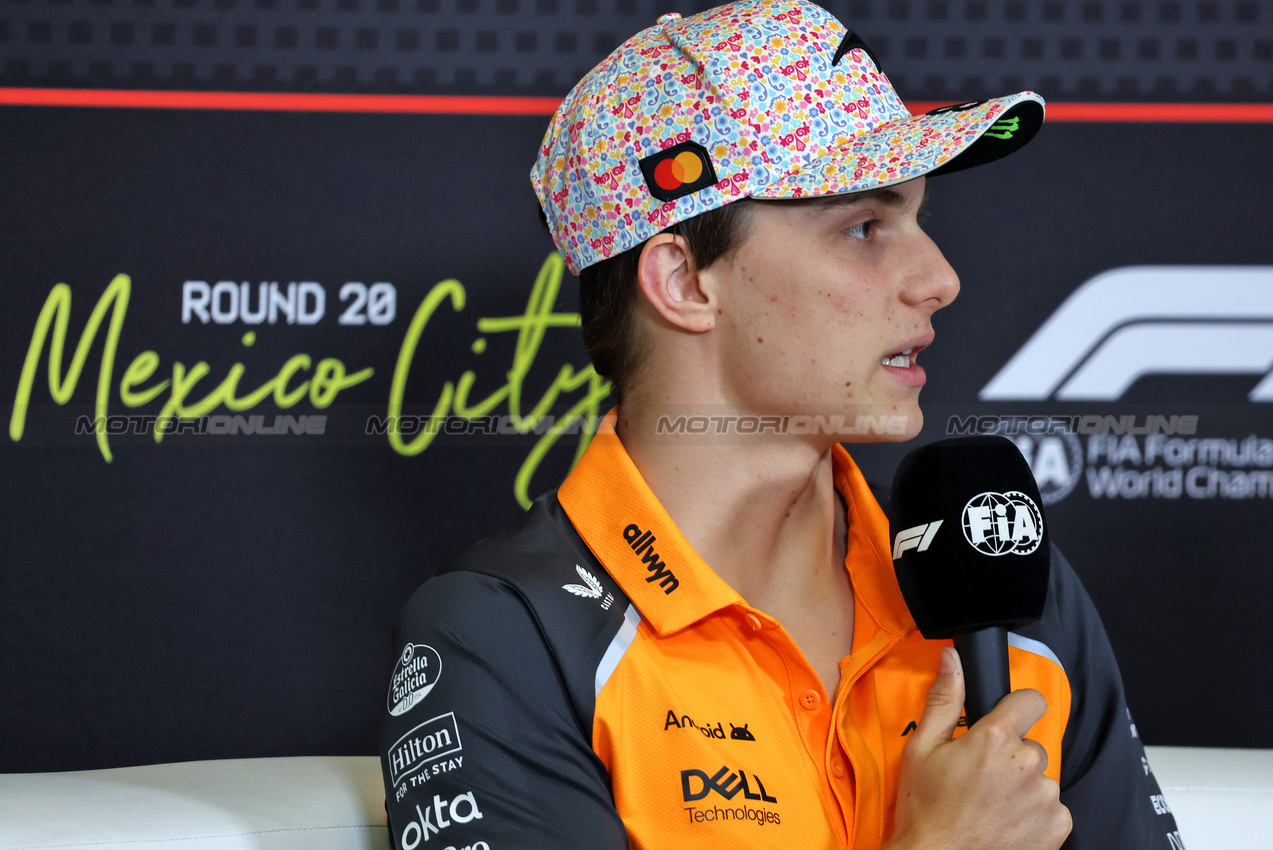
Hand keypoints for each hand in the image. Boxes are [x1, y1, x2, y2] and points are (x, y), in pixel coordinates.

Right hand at [887, 647, 1071, 849]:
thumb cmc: (926, 811)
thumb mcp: (922, 749)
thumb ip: (944, 699)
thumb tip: (953, 661)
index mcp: (994, 739)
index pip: (1031, 700)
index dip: (1018, 707)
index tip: (1008, 720)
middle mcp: (1026, 764)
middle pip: (1030, 745)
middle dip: (1010, 757)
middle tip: (981, 778)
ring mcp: (1045, 797)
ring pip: (1040, 778)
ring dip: (1022, 787)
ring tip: (991, 805)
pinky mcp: (1057, 826)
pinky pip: (1052, 807)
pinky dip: (1034, 814)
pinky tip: (1006, 822)